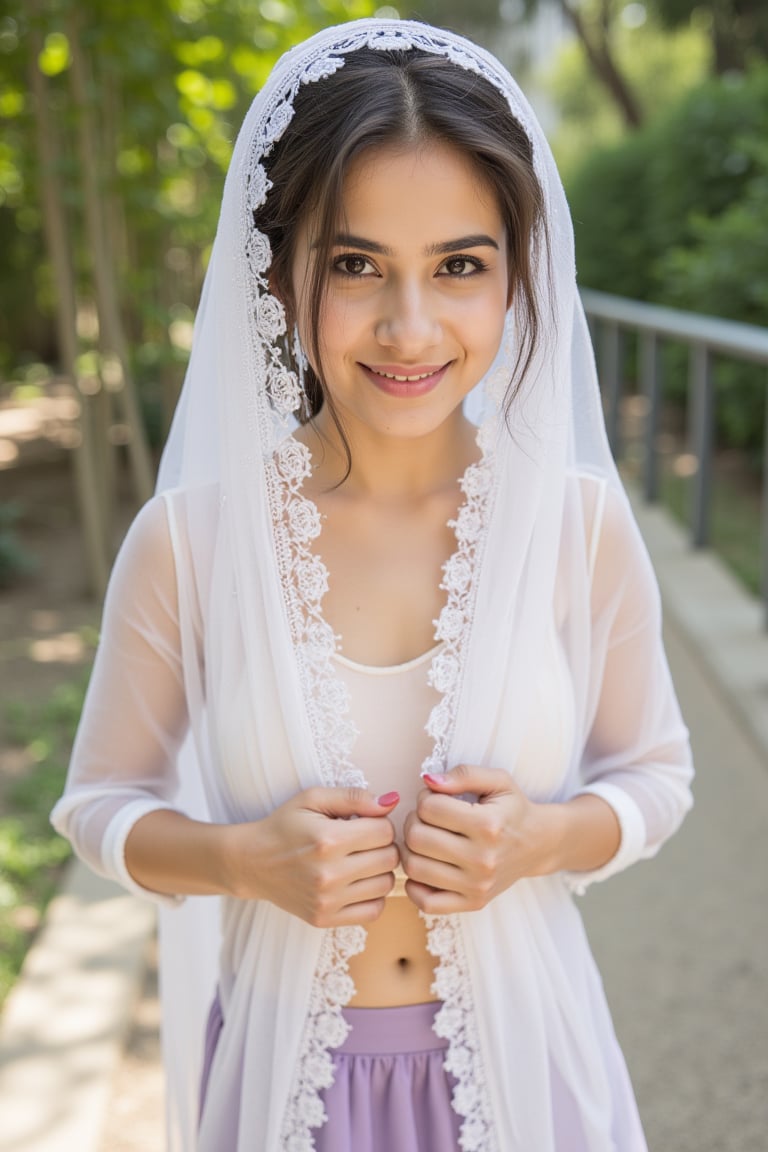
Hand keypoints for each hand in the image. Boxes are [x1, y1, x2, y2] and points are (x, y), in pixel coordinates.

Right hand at [222, 787, 400, 927]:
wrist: (251, 862)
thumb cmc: (284, 826)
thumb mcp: (313, 799)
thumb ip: (354, 797)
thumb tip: (392, 801)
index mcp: (328, 839)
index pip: (385, 831)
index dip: (380, 823)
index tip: (365, 823)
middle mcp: (329, 873)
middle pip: (389, 858)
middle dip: (383, 845)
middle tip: (365, 841)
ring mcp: (327, 900)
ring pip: (386, 885)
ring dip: (380, 871)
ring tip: (362, 861)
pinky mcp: (324, 919)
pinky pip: (373, 911)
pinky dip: (374, 896)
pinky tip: (359, 883)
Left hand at [401, 766, 557, 914]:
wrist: (538, 844)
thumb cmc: (512, 810)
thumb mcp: (497, 781)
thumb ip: (464, 774)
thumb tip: (429, 780)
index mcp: (487, 825)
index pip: (429, 808)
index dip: (424, 798)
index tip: (434, 799)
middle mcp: (483, 859)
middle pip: (417, 838)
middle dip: (413, 821)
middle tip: (425, 818)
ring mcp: (478, 885)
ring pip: (415, 868)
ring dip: (409, 849)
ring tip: (423, 839)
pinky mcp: (473, 903)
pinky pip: (427, 903)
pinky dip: (414, 885)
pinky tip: (425, 866)